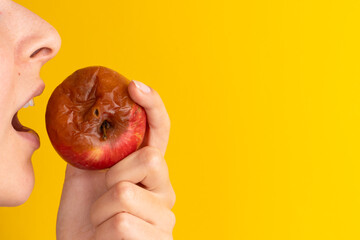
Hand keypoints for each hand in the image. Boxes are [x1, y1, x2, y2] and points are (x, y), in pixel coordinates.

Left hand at [56, 81, 174, 239]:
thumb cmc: (86, 215)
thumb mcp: (83, 175)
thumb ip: (90, 148)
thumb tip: (82, 115)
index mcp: (148, 168)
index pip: (160, 130)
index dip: (152, 105)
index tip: (134, 86)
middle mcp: (164, 187)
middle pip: (150, 157)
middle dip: (115, 173)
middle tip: (105, 191)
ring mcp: (166, 215)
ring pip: (126, 194)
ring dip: (100, 209)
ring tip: (102, 220)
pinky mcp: (160, 239)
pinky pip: (123, 224)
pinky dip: (103, 230)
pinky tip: (108, 237)